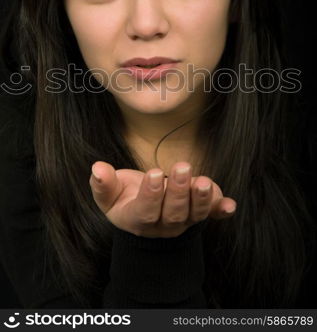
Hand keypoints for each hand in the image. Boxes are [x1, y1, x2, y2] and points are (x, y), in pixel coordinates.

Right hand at [89, 161, 236, 237]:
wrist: (144, 215)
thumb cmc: (125, 199)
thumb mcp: (109, 195)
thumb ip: (103, 184)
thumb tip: (97, 168)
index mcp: (138, 220)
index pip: (146, 211)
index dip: (151, 194)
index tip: (155, 174)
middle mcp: (164, 225)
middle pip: (174, 213)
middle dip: (179, 191)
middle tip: (183, 168)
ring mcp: (184, 221)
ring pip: (195, 215)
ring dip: (202, 199)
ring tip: (205, 182)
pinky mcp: (200, 214)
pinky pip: (213, 215)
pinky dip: (222, 210)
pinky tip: (230, 205)